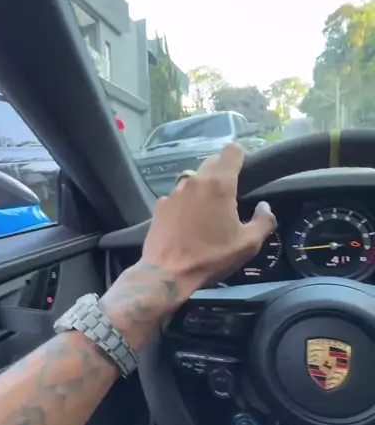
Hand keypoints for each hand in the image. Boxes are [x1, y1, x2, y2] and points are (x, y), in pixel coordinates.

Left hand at [142, 144, 276, 299]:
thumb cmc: (211, 257)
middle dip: (224, 173)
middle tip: (231, 196)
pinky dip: (186, 203)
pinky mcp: (160, 205)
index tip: (247, 172)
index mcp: (219, 184)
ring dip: (203, 188)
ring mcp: (174, 192)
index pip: (232, 151)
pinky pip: (178, 195)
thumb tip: (264, 207)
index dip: (242, 157)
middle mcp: (194, 180)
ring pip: (194, 179)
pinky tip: (188, 223)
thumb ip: (263, 221)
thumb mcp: (248, 244)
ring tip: (208, 212)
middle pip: (213, 162)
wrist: (167, 273)